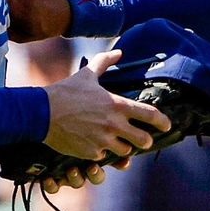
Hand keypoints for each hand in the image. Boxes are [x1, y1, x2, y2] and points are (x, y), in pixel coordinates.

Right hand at [41, 48, 172, 158]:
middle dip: (146, 141)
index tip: (167, 125)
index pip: (150, 115)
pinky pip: (104, 158)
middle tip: (143, 139)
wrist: (42, 113)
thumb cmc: (65, 91)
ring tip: (119, 143)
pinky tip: (97, 146)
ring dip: (124, 149)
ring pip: (125, 152)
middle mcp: (114, 125)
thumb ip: (105, 62)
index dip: (162, 121)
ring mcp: (103, 141)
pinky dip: (103, 154)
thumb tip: (119, 52)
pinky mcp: (91, 153)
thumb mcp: (87, 74)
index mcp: (117, 105)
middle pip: (143, 140)